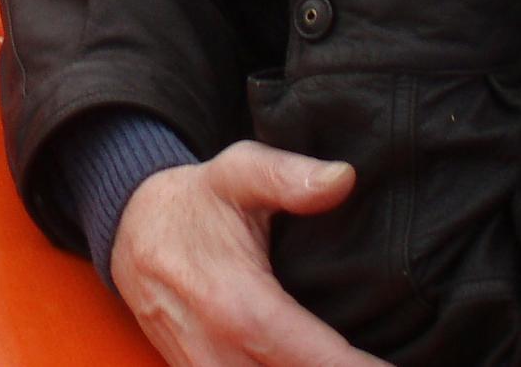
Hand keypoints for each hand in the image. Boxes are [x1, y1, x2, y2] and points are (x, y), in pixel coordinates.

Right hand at [110, 144, 378, 366]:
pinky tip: (319, 365)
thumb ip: (288, 175)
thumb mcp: (236, 172)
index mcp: (236, 304)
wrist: (129, 230)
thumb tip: (343, 179)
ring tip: (365, 365)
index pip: (317, 360)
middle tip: (391, 363)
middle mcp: (220, 352)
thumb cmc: (194, 201)